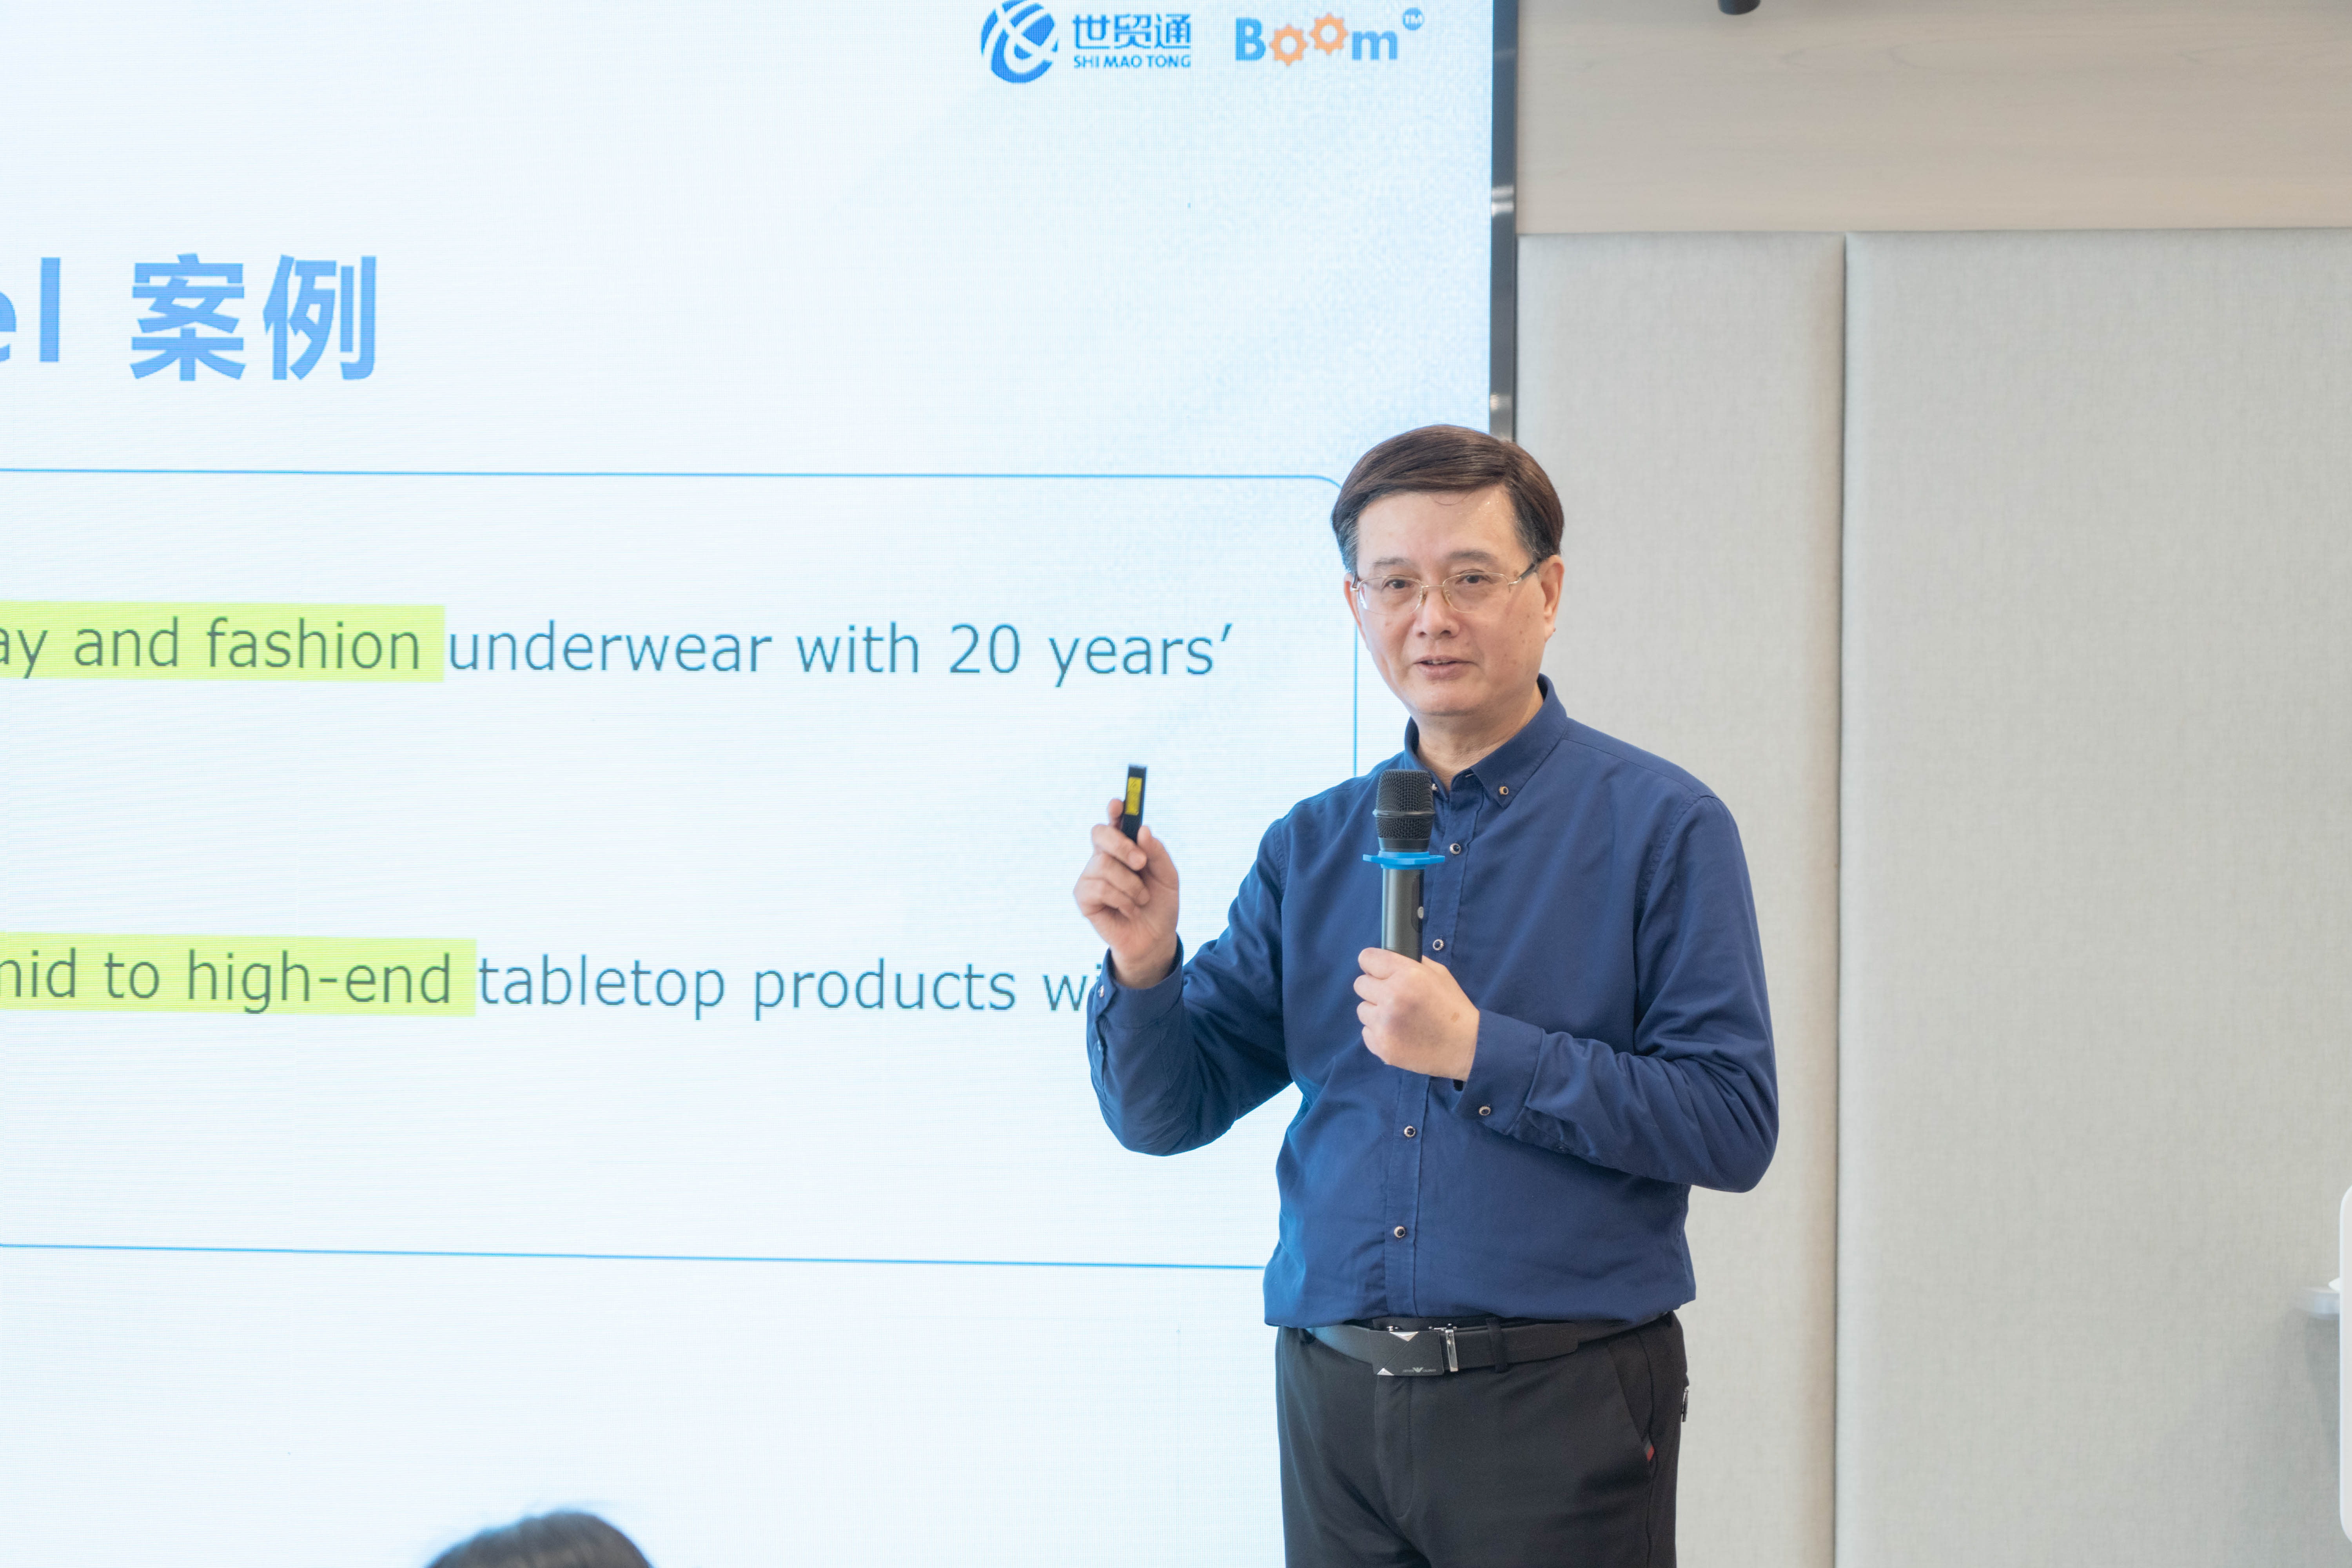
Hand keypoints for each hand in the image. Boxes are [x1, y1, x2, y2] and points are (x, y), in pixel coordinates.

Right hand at [1074, 799, 1180, 986]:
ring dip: (1130, 885)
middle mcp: (1104, 857)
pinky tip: (1129, 910)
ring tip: (1141, 899)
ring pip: (1103, 865)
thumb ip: (1157, 853)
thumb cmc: (1160, 904)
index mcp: (1125, 847)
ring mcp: (1091, 876)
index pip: (1114, 821)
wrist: (1154, 939)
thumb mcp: (1168, 877)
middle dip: (1121, 845)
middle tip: (1141, 863)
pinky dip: (1121, 899)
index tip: (1119, 804)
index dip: (1114, 810)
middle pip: (1100, 834)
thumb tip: (1143, 830)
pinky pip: (1099, 888)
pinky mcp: (1084, 897)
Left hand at [1354, 948, 1479, 1078]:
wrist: (1465, 1047)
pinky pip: (1366, 1032)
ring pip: (1362, 1009)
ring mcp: (1385, 1025)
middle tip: (1392, 996)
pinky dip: (1379, 1032)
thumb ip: (1411, 963)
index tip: (1376, 970)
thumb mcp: (1439, 975)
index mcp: (1407, 975)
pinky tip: (1399, 1034)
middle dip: (1374, 988)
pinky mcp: (1382, 1047)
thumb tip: (1389, 957)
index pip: (1367, 958)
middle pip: (1360, 984)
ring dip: (1376, 1012)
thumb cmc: (1453, 1008)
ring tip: (1398, 1018)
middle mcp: (1392, 997)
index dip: (1372, 963)